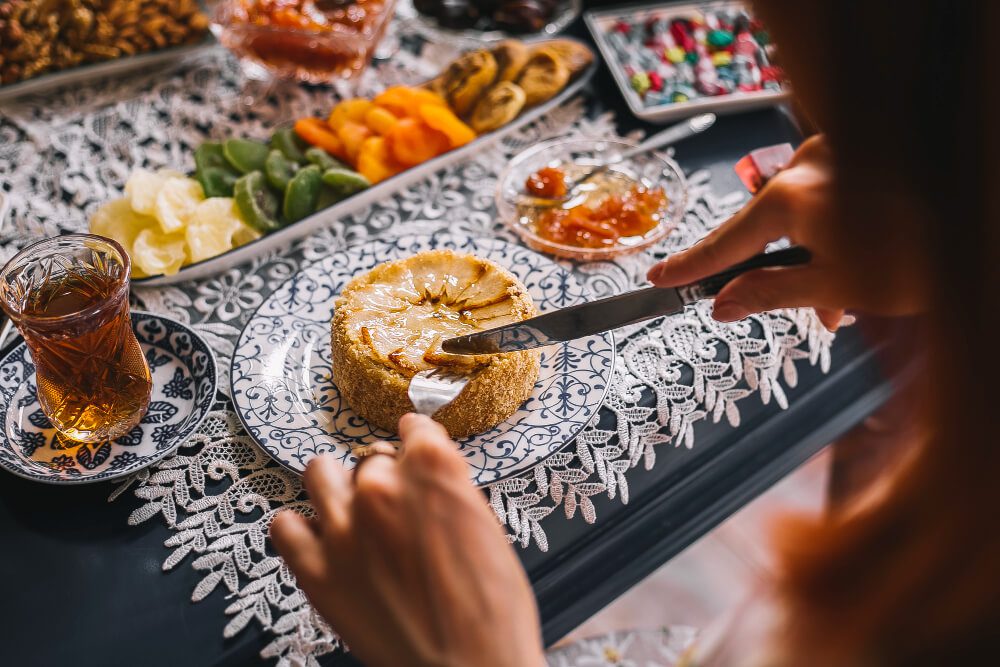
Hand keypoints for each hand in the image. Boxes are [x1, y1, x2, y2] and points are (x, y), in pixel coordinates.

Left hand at [270, 414, 545, 666]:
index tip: (412, 449)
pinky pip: (284, 526)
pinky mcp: (315, 570)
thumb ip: (449, 492)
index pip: (413, 428)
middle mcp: (382, 487)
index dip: (415, 440)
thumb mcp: (487, 529)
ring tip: (351, 515)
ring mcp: (343, 527)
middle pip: (370, 460)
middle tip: (396, 514)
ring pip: (319, 473)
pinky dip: (300, 530)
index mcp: (434, 469)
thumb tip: (425, 482)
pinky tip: (322, 544)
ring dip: (336, 489)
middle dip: (384, 481)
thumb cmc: (491, 610)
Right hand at [647, 135, 927, 328]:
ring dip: (811, 258)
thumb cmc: (924, 252)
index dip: (690, 267)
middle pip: (766, 227)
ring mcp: (835, 155)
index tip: (658, 281)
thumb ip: (770, 293)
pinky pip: (827, 199)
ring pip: (801, 216)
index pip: (725, 241)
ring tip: (838, 303)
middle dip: (773, 271)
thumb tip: (722, 305)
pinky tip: (856, 269)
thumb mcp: (840, 284)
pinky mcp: (859, 153)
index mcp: (793, 197)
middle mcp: (808, 166)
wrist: (980, 218)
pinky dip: (832, 234)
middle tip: (779, 309)